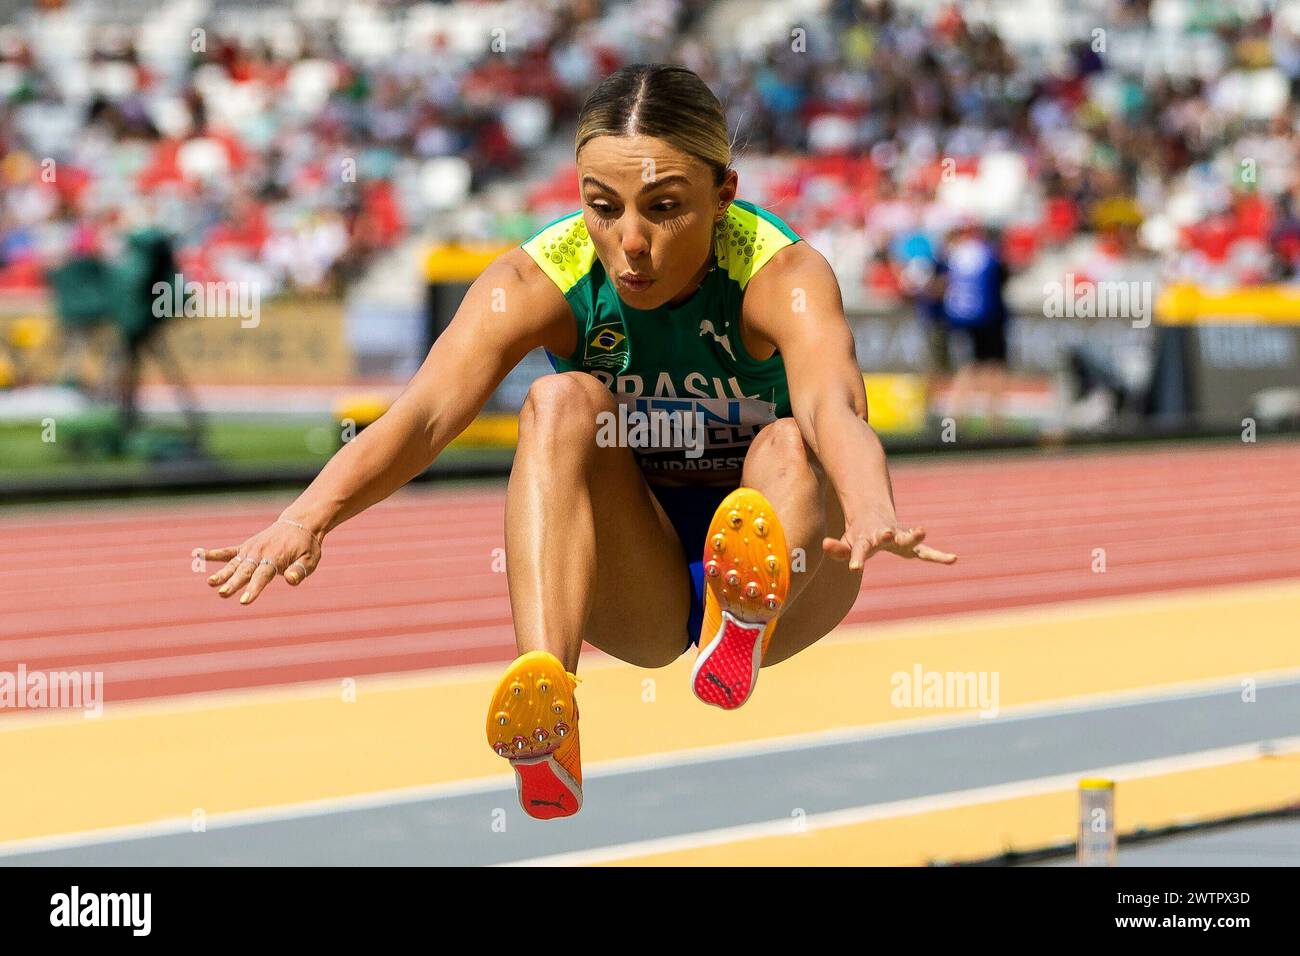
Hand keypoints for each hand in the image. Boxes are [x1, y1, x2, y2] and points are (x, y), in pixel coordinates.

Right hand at [201, 518, 322, 604]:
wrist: (299, 524)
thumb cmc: (306, 546)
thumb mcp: (310, 559)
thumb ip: (300, 570)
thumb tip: (289, 579)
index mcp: (276, 558)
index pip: (263, 576)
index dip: (254, 589)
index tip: (244, 601)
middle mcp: (260, 553)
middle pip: (245, 571)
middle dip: (234, 583)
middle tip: (223, 593)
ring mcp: (251, 550)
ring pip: (234, 564)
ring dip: (222, 573)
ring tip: (211, 583)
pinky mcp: (245, 547)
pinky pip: (227, 551)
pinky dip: (212, 553)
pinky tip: (196, 554)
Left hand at [823, 515, 956, 571]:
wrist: (874, 516)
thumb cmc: (858, 535)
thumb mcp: (845, 543)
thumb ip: (836, 549)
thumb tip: (824, 545)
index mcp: (864, 539)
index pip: (858, 550)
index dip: (856, 558)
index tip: (855, 568)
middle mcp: (883, 535)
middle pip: (886, 536)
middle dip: (887, 536)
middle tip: (888, 534)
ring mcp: (899, 537)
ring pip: (907, 536)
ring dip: (914, 536)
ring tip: (922, 532)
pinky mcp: (911, 542)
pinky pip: (926, 551)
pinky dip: (938, 556)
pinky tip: (953, 559)